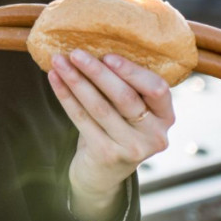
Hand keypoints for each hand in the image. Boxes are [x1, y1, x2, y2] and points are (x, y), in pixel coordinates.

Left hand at [47, 49, 173, 198]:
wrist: (101, 175)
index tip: (107, 54)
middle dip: (97, 71)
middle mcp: (154, 135)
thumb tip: (96, 45)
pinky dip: (66, 96)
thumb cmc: (116, 130)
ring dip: (76, 80)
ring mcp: (132, 148)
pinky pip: (81, 119)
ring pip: (100, 106)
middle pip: (125, 97)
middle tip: (76, 52)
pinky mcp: (107, 155)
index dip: (132, 71)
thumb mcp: (131, 112)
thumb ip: (126, 87)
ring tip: (59, 61)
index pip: (157, 88)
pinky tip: (54, 79)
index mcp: (166, 117)